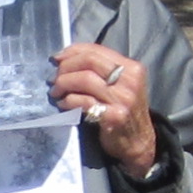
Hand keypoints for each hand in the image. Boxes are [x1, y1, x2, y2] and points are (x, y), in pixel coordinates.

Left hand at [53, 41, 162, 177]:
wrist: (139, 142)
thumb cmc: (124, 111)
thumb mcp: (120, 85)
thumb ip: (101, 71)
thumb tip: (66, 59)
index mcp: (131, 68)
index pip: (96, 50)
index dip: (72, 52)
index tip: (56, 59)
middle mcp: (130, 80)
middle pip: (89, 61)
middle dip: (65, 67)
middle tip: (53, 78)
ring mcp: (124, 98)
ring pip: (85, 79)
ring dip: (63, 84)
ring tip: (55, 92)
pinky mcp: (115, 116)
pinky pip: (84, 102)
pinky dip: (68, 101)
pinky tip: (63, 104)